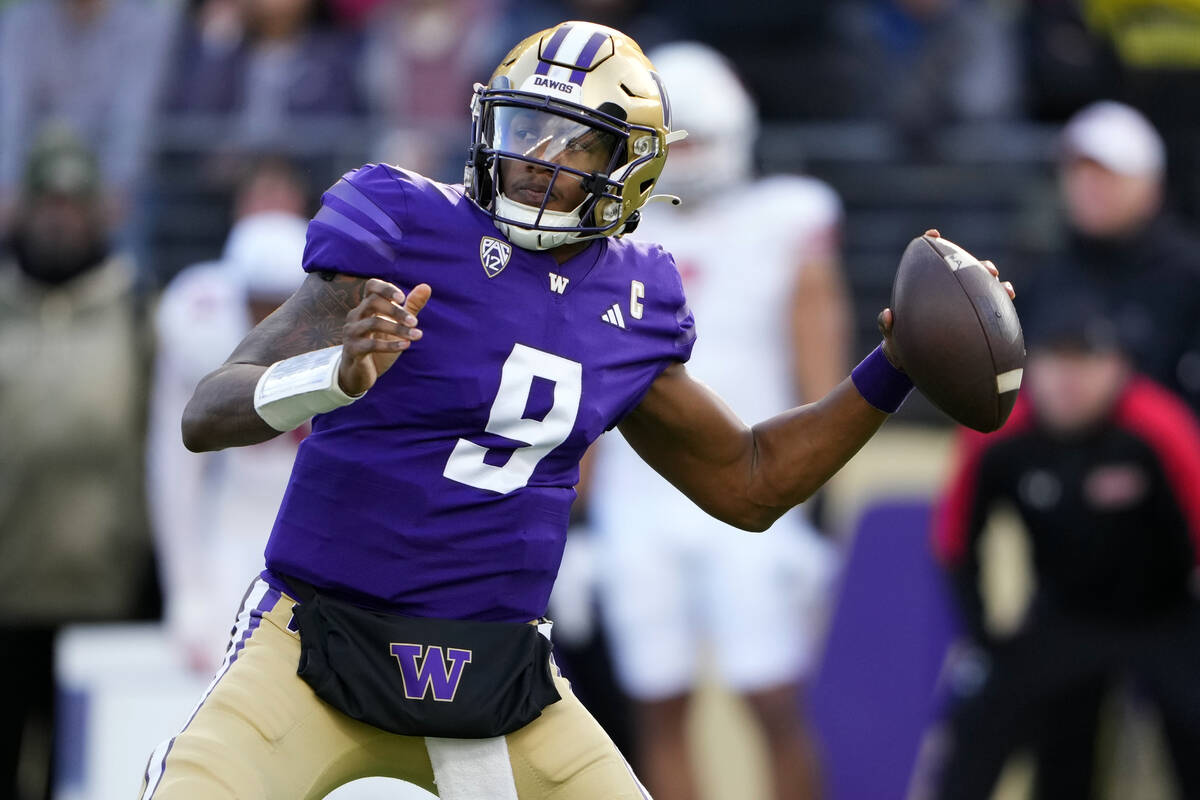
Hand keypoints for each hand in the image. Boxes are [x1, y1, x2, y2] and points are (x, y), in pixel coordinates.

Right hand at [338, 279, 430, 395]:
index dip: (386, 288)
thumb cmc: (378, 343)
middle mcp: (356, 316)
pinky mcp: (352, 350)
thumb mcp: (397, 324)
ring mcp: (352, 332)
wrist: (359, 373)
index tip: (403, 298)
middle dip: (396, 311)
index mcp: (366, 306)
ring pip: (373, 323)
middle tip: (415, 322)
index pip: (371, 286)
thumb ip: (411, 307)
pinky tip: (406, 346)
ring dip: (397, 329)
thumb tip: (426, 286)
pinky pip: (371, 345)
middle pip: (372, 302)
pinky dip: (390, 345)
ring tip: (417, 335)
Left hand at [877, 229, 1015, 369]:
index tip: (933, 235)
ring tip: (1000, 283)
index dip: (933, 243)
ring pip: (983, 289)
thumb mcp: (891, 336)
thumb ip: (886, 325)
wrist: (912, 364)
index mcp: (927, 289)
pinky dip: (1000, 307)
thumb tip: (887, 315)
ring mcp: (963, 306)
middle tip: (984, 268)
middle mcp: (948, 293)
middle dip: (976, 265)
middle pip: (966, 271)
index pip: (930, 261)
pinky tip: (1007, 304)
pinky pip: (990, 313)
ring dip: (994, 283)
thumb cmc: (900, 344)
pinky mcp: (974, 322)